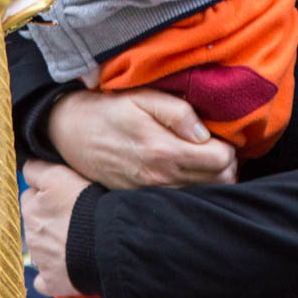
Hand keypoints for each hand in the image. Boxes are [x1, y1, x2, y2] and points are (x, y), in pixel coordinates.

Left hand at [21, 159, 89, 296]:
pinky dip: (51, 276)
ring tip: (77, 240)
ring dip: (52, 244)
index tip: (63, 195)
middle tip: (73, 217)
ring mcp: (41, 259)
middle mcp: (31, 233)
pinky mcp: (51, 281)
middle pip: (35, 222)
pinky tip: (65, 269)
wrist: (107, 243)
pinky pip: (44, 280)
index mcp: (31, 207)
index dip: (47, 193)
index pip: (30, 194)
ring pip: (40, 249)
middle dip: (48, 219)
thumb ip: (37, 169)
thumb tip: (26, 167)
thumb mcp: (61, 175)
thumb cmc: (88, 205)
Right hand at [48, 89, 236, 188]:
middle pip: (219, 181)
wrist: (69, 132)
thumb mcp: (142, 98)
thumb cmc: (108, 110)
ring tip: (202, 157)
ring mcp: (153, 192)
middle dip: (225, 163)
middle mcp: (161, 179)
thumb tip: (206, 133)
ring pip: (204, 194)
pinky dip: (192, 187)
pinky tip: (185, 169)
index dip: (228, 146)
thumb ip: (178, 112)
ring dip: (210, 177)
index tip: (220, 135)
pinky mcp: (144, 198)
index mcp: (164, 152)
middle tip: (215, 146)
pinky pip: (183, 199)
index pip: (222, 161)